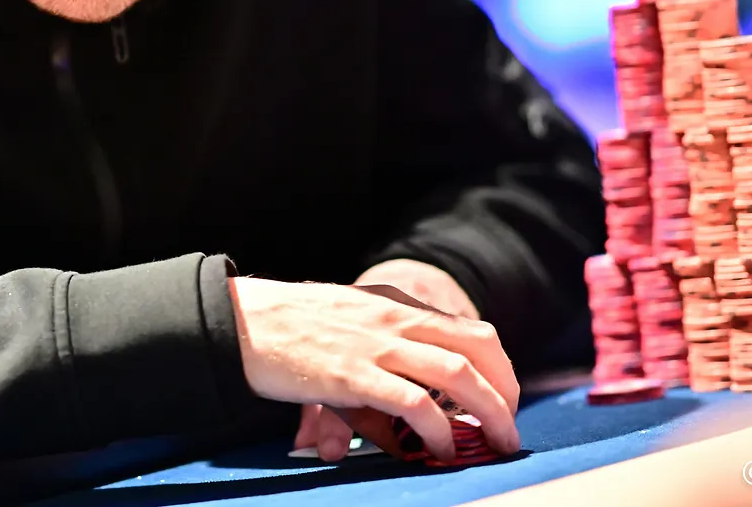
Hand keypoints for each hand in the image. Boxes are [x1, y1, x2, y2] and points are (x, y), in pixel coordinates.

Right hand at [228, 276, 519, 462]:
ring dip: (489, 412)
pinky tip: (441, 448)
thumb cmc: (289, 327)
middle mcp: (395, 319)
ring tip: (497, 443)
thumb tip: (402, 403)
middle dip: (506, 390)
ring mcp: (377, 345)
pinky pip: (414, 402)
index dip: (498, 368)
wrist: (241, 320)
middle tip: (509, 427)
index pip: (470, 329)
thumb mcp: (346, 324)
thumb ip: (378, 353)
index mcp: (395, 304)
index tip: (502, 400)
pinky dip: (438, 429)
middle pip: (478, 347)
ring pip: (458, 373)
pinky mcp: (354, 375)